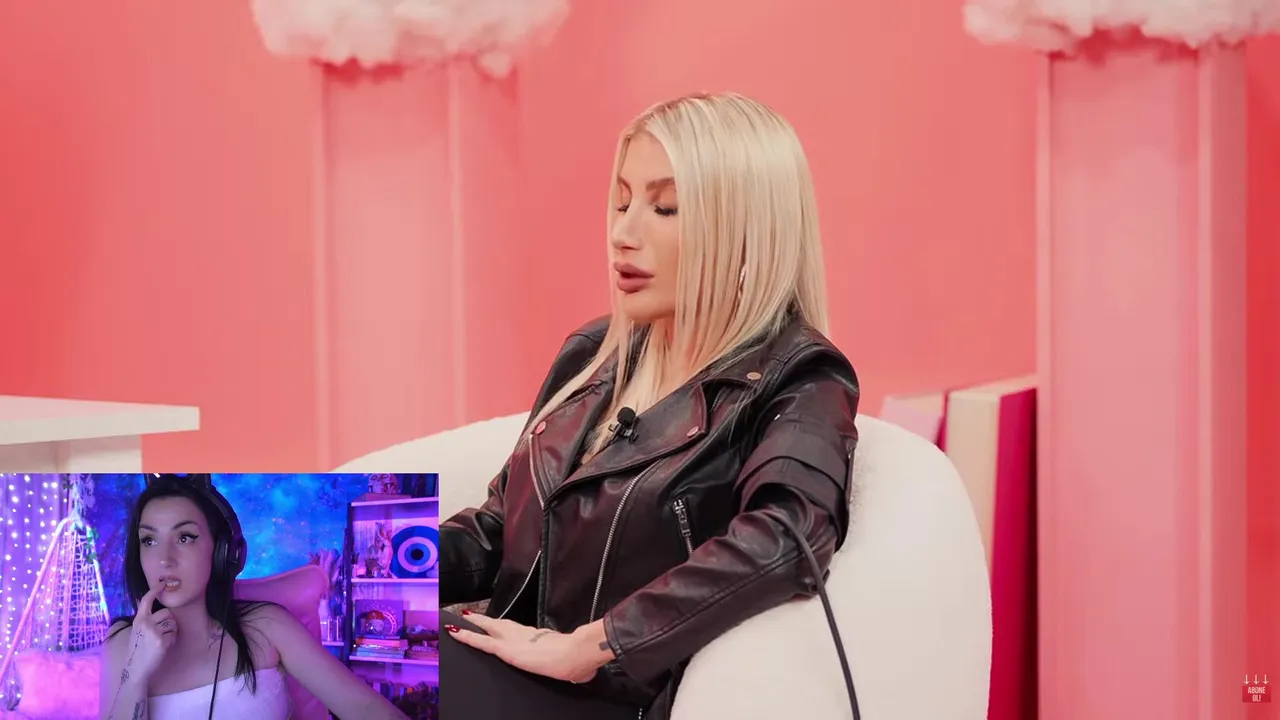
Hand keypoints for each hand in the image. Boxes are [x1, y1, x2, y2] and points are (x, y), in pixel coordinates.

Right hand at [123, 582, 178, 681]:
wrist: (136, 668)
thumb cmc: (138, 649)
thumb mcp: (137, 631)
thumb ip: (145, 619)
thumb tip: (157, 609)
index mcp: (138, 620)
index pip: (146, 600)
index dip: (155, 590)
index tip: (163, 583)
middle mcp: (145, 623)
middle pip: (167, 613)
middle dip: (168, 621)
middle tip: (160, 633)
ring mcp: (153, 632)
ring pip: (172, 623)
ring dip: (170, 631)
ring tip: (160, 641)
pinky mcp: (161, 641)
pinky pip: (174, 634)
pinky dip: (171, 640)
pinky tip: (162, 647)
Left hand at [447, 613, 614, 683]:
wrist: (578, 654)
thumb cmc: (579, 660)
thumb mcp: (573, 664)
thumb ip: (571, 666)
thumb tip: (581, 672)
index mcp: (540, 638)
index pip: (517, 631)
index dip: (505, 627)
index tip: (497, 624)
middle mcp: (525, 634)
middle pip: (500, 625)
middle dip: (485, 621)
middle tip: (469, 615)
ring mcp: (515, 641)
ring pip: (488, 630)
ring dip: (474, 625)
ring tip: (458, 622)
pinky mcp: (507, 650)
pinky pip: (483, 642)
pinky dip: (468, 637)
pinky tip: (456, 634)